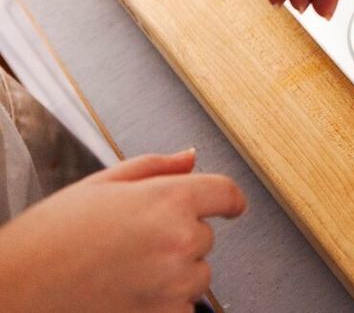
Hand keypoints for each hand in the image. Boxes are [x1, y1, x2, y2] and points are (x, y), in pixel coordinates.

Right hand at [0, 149, 244, 312]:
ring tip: (125, 269)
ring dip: (175, 273)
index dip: (227, 199)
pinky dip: (163, 302)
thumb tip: (191, 158)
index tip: (229, 206)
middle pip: (205, 237)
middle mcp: (179, 241)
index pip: (226, 193)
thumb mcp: (101, 184)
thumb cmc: (50, 238)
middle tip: (133, 241)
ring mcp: (173, 283)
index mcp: (168, 200)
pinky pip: (183, 308)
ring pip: (197, 275)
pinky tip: (127, 293)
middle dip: (179, 237)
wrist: (15, 292)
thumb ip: (156, 168)